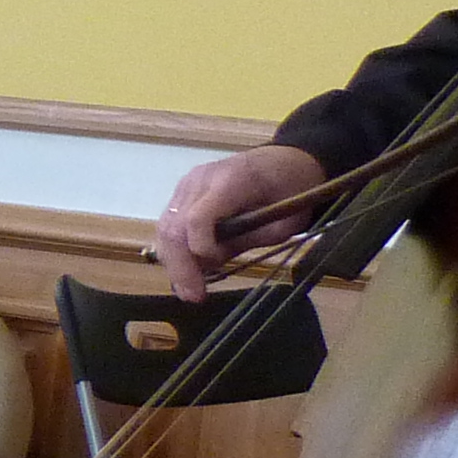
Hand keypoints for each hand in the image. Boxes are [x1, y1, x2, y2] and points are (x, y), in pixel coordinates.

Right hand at [152, 144, 328, 301]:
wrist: (285, 160)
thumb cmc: (293, 189)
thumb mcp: (284, 221)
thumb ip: (247, 240)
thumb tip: (212, 262)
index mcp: (230, 181)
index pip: (196, 219)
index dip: (200, 250)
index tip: (213, 273)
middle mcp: (199, 180)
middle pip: (173, 227)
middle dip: (180, 266)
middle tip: (192, 296)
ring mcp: (187, 184)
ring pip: (165, 227)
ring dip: (173, 261)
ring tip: (188, 288)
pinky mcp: (183, 192)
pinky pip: (170, 223)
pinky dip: (175, 249)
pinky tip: (187, 269)